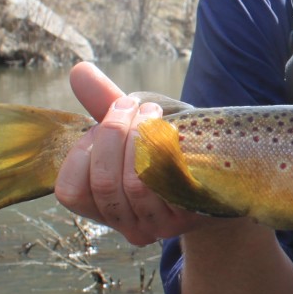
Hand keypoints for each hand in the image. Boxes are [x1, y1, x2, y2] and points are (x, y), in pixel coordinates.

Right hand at [54, 62, 209, 245]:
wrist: (221, 168)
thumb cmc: (166, 144)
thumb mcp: (131, 124)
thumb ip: (103, 103)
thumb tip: (79, 70)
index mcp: (102, 207)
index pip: (71, 191)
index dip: (82, 153)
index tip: (101, 123)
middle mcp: (128, 224)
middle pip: (104, 184)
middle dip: (113, 134)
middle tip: (130, 105)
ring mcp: (159, 223)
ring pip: (136, 184)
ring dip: (141, 137)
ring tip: (152, 112)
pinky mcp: (189, 214)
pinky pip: (171, 183)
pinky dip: (166, 151)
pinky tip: (172, 130)